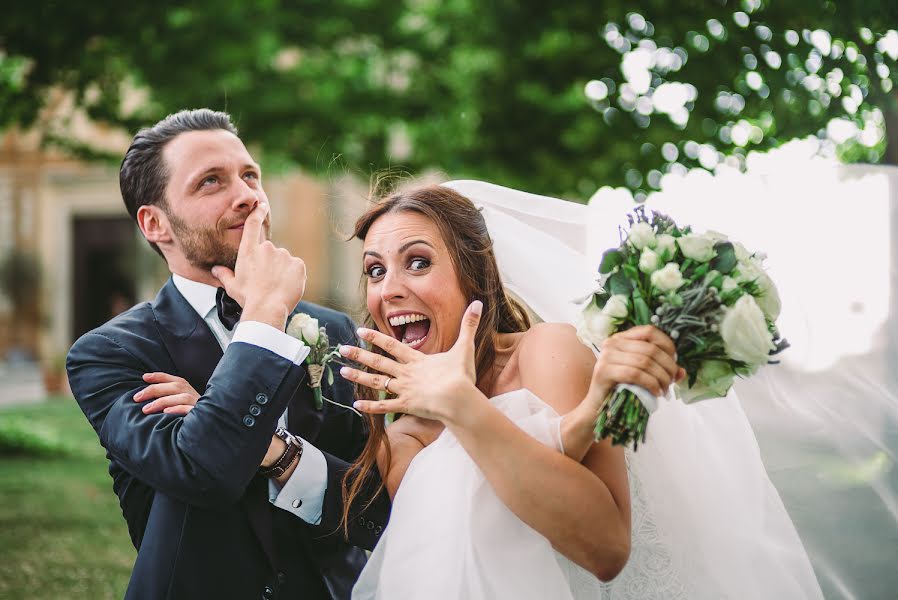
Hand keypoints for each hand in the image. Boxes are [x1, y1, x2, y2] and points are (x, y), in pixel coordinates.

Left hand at [134, 372, 199, 414]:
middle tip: (136, 398)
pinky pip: (190, 410)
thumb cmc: (190, 418)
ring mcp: (199, 405)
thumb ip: (169, 398)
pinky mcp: (201, 416)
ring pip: (182, 397)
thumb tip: (146, 395)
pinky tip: (166, 412)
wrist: (209, 430)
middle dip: (154, 390)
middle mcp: (194, 395)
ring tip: (145, 409)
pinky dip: (178, 409)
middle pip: (176, 386)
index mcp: (189, 390)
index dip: (159, 377)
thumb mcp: (180, 405)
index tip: (144, 377)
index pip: (175, 380)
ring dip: (162, 401)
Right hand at [210, 201, 306, 329]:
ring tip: (276, 287)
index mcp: (249, 251)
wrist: (266, 309)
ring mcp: (283, 255)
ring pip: (284, 261)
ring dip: (282, 271)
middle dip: (270, 265)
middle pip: (270, 253)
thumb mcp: (232, 287)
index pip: (252, 225)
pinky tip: (286, 287)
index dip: (257, 212)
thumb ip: (224, 275)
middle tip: (266, 282)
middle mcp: (267, 249)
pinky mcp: (298, 264)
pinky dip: (293, 276)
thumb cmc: (248, 298)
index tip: (262, 205)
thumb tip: (215, 270)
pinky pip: (296, 268)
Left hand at [338, 301, 483, 423]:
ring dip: (359, 378)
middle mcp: (406, 374)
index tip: (360, 331)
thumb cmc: (461, 376)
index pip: (391, 345)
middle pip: (379, 362)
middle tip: (342, 350)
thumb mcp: (464, 348)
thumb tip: (478, 303)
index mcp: (416, 360)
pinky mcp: (406, 406)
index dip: (375, 337)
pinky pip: (384, 408)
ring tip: (343, 372)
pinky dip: (370, 407)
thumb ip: (469, 326)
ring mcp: (404, 390)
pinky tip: (355, 405)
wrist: (458, 399)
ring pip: (377, 383)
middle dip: (359, 355)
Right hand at [587, 325, 683, 406]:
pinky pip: (635, 374)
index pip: (649, 331)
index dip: (667, 345)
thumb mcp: (644, 375)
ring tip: (664, 390)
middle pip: (650, 349)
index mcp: (622, 338)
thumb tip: (682, 372)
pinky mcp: (603, 371)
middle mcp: (612, 342)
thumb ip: (661, 369)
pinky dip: (650, 384)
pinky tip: (655, 393)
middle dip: (667, 367)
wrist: (598, 408)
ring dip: (661, 378)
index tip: (674, 363)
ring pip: (645, 362)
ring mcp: (606, 356)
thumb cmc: (622, 389)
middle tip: (671, 383)